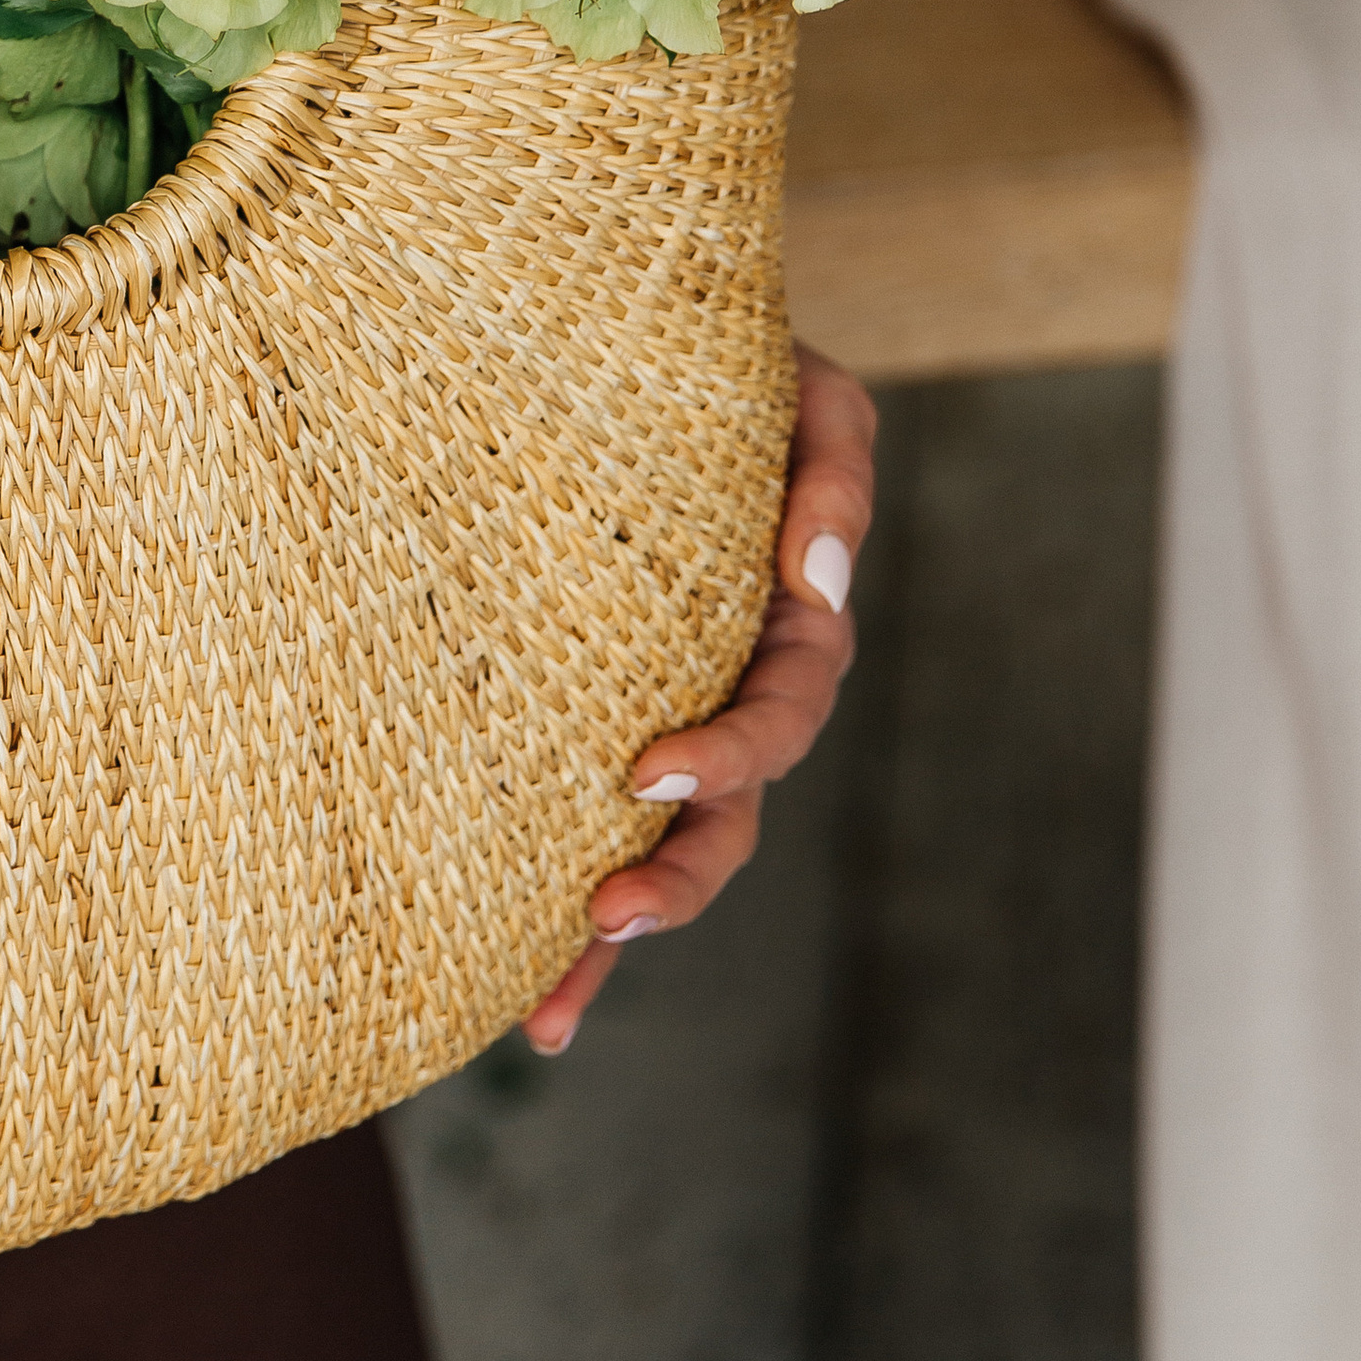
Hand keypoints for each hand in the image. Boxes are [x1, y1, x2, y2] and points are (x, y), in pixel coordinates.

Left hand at [522, 340, 875, 1057]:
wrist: (624, 345)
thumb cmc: (723, 366)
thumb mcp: (807, 394)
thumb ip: (832, 475)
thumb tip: (816, 587)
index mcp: (784, 626)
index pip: (781, 711)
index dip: (729, 752)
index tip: (648, 771)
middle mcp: (729, 690)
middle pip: (728, 817)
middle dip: (678, 878)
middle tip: (609, 911)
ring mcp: (663, 714)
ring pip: (663, 853)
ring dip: (622, 930)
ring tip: (553, 993)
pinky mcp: (586, 725)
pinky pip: (583, 834)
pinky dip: (567, 935)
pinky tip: (528, 1015)